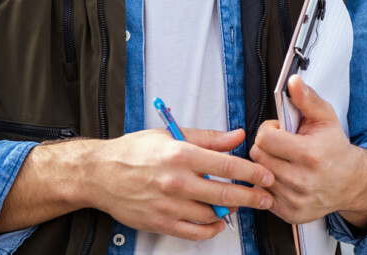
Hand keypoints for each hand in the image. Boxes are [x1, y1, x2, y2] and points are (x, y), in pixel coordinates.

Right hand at [84, 127, 274, 240]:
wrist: (101, 173)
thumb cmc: (133, 152)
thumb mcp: (171, 134)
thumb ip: (208, 138)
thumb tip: (235, 136)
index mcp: (180, 155)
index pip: (226, 165)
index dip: (251, 172)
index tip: (265, 175)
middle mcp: (176, 181)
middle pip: (225, 193)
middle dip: (251, 196)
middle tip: (265, 197)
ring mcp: (169, 205)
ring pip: (212, 214)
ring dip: (230, 211)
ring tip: (236, 204)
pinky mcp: (161, 222)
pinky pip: (195, 232)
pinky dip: (211, 229)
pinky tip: (217, 221)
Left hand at [250, 75, 366, 228]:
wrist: (350, 182)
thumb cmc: (334, 148)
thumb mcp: (325, 117)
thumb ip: (306, 98)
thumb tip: (292, 81)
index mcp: (309, 155)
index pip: (265, 139)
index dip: (269, 130)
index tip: (279, 130)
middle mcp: (301, 180)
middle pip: (258, 156)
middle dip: (265, 146)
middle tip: (280, 145)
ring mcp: (295, 200)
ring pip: (258, 175)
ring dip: (266, 165)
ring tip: (282, 160)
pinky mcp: (290, 213)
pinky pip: (262, 193)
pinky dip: (268, 183)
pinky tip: (282, 176)